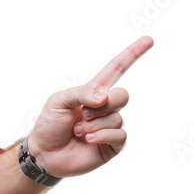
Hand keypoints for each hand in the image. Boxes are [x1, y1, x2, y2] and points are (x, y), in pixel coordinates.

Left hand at [27, 36, 153, 177]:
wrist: (44, 154)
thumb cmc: (49, 125)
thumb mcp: (58, 101)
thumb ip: (80, 93)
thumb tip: (104, 97)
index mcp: (93, 92)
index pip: (116, 69)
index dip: (132, 54)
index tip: (148, 40)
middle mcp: (105, 108)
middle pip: (122, 95)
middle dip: (104, 103)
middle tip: (84, 113)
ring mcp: (109, 127)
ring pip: (117, 117)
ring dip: (94, 124)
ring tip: (78, 131)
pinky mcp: (112, 145)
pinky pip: (119, 135)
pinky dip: (102, 135)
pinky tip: (87, 139)